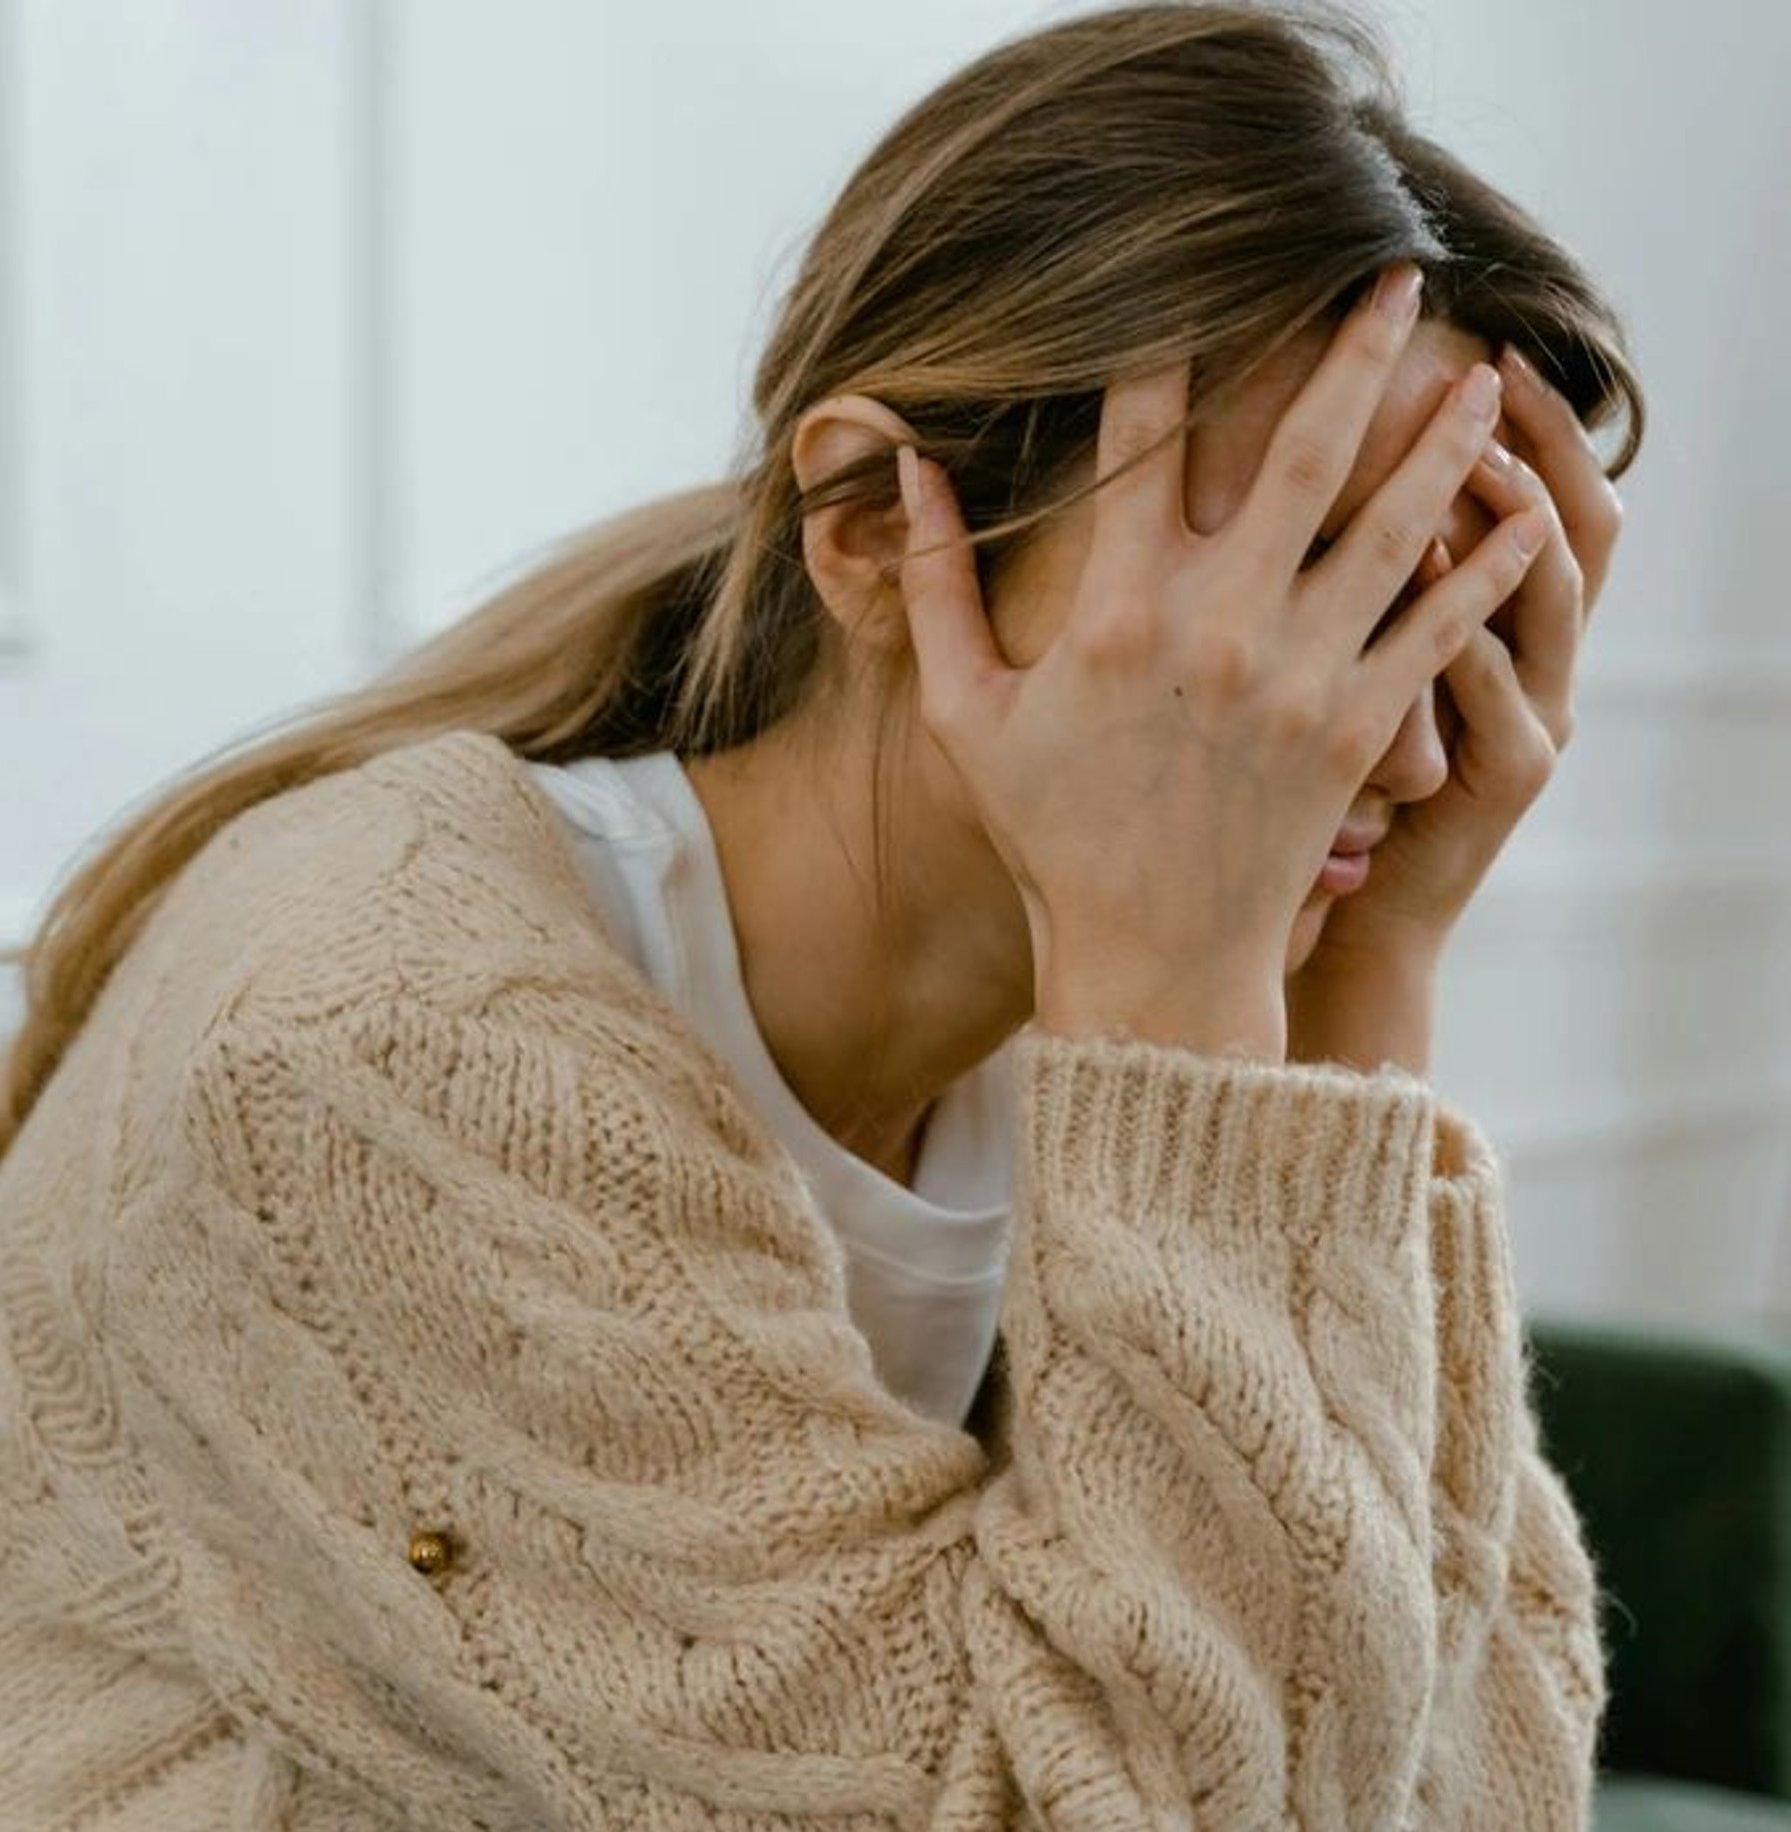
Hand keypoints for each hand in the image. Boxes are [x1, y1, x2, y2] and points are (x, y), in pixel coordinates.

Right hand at [892, 262, 1550, 1057]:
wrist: (1151, 955)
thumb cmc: (1051, 833)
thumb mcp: (965, 714)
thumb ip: (935, 588)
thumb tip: (908, 470)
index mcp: (1117, 608)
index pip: (1147, 437)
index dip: (1171, 342)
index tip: (1199, 275)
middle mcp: (1219, 623)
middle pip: (1306, 450)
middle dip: (1357, 350)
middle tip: (1398, 273)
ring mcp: (1299, 673)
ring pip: (1393, 524)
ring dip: (1443, 438)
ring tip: (1486, 372)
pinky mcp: (1358, 727)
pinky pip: (1439, 628)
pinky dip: (1488, 567)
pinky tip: (1525, 513)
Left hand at [1286, 341, 1624, 1072]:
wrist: (1340, 918)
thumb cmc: (1317, 797)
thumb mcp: (1347, 680)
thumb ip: (1340, 587)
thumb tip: (1300, 476)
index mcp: (1485, 624)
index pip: (1523, 493)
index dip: (1520, 421)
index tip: (1469, 344)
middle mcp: (1530, 658)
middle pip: (1570, 519)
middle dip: (1536, 439)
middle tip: (1485, 364)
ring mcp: (1529, 714)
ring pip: (1550, 597)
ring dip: (1514, 520)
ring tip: (1470, 451)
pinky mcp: (1506, 776)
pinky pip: (1500, 694)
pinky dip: (1475, 633)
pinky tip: (1432, 574)